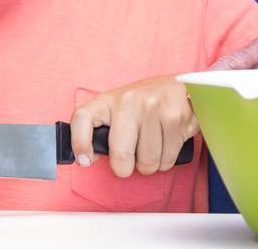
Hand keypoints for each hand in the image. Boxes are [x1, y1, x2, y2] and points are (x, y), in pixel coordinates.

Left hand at [69, 76, 195, 177]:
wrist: (178, 88)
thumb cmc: (143, 104)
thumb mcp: (117, 110)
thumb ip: (101, 132)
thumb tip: (88, 158)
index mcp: (108, 100)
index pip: (82, 117)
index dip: (79, 142)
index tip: (84, 161)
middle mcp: (128, 101)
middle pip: (120, 155)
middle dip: (125, 168)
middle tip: (129, 161)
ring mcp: (152, 108)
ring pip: (147, 162)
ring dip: (149, 165)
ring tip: (151, 147)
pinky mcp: (174, 118)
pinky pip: (167, 160)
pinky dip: (165, 161)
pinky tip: (165, 144)